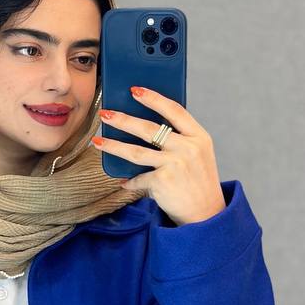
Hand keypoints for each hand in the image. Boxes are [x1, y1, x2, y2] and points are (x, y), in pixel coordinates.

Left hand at [91, 86, 226, 225]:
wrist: (206, 214)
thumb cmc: (198, 181)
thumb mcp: (199, 154)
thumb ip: (181, 139)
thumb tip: (144, 126)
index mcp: (199, 136)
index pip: (174, 110)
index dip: (154, 98)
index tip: (135, 90)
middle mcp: (188, 148)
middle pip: (149, 129)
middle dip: (124, 120)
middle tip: (105, 113)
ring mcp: (176, 164)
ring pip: (136, 152)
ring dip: (114, 146)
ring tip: (98, 141)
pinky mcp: (163, 182)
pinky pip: (138, 178)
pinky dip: (130, 182)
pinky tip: (123, 182)